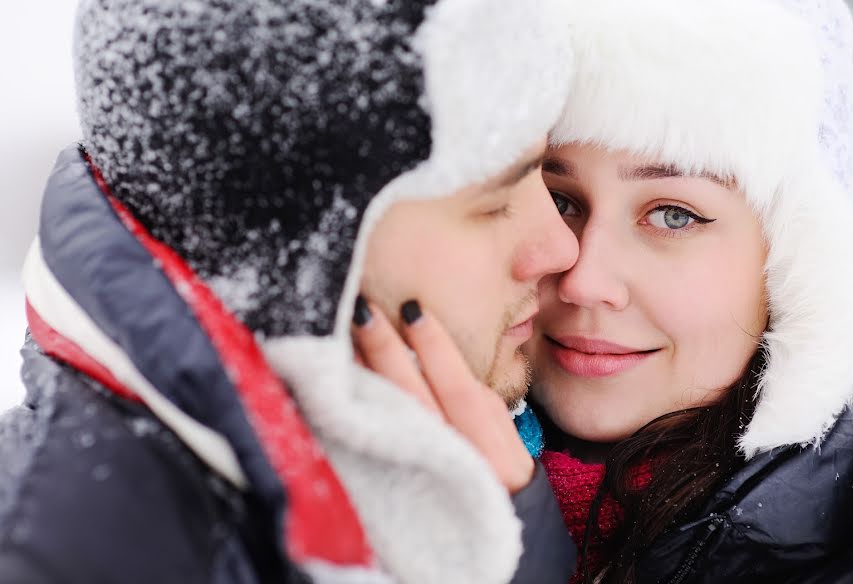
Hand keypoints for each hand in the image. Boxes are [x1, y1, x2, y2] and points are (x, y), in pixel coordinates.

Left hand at [351, 296, 534, 493]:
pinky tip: (335, 381)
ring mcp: (414, 481)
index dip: (437, 350)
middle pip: (413, 401)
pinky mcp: (384, 491)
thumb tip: (439, 356)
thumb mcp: (508, 447)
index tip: (413, 308)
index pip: (462, 393)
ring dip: (361, 373)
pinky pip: (362, 445)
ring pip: (382, 420)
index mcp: (492, 456)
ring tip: (342, 334)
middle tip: (364, 309)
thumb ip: (480, 405)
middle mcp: (451, 468)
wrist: (486, 554)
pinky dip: (348, 410)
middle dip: (387, 351)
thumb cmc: (498, 486)